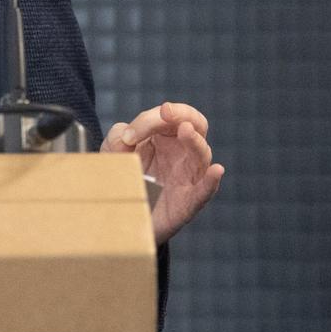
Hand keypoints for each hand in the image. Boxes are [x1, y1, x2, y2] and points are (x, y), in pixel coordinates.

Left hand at [102, 101, 224, 244]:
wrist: (120, 219)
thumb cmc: (123, 180)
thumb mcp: (114, 153)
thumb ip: (118, 137)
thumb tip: (127, 137)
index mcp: (166, 137)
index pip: (168, 117)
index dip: (149, 119)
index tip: (128, 136)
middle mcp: (182, 153)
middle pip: (196, 125)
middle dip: (182, 114)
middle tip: (166, 113)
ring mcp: (188, 177)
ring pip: (202, 155)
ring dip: (194, 141)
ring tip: (185, 131)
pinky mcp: (188, 203)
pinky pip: (205, 191)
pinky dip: (212, 181)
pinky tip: (216, 170)